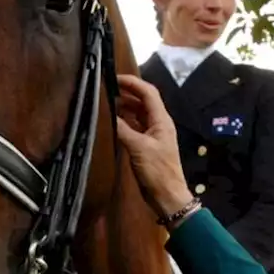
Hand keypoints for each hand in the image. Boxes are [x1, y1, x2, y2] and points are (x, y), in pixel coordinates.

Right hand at [115, 74, 194, 219]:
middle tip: (106, 88)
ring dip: (125, 106)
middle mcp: (159, 124)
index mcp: (161, 120)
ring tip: (106, 101)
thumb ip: (122, 128)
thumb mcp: (138, 147)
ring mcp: (154, 135)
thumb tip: (106, 114)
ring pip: (139, 113)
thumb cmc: (157, 171)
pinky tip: (112, 121)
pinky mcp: (147, 145)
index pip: (148, 93)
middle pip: (143, 101)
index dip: (132, 83)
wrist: (167, 196)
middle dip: (127, 92)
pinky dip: (124, 121)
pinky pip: (135, 126)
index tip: (113, 78)